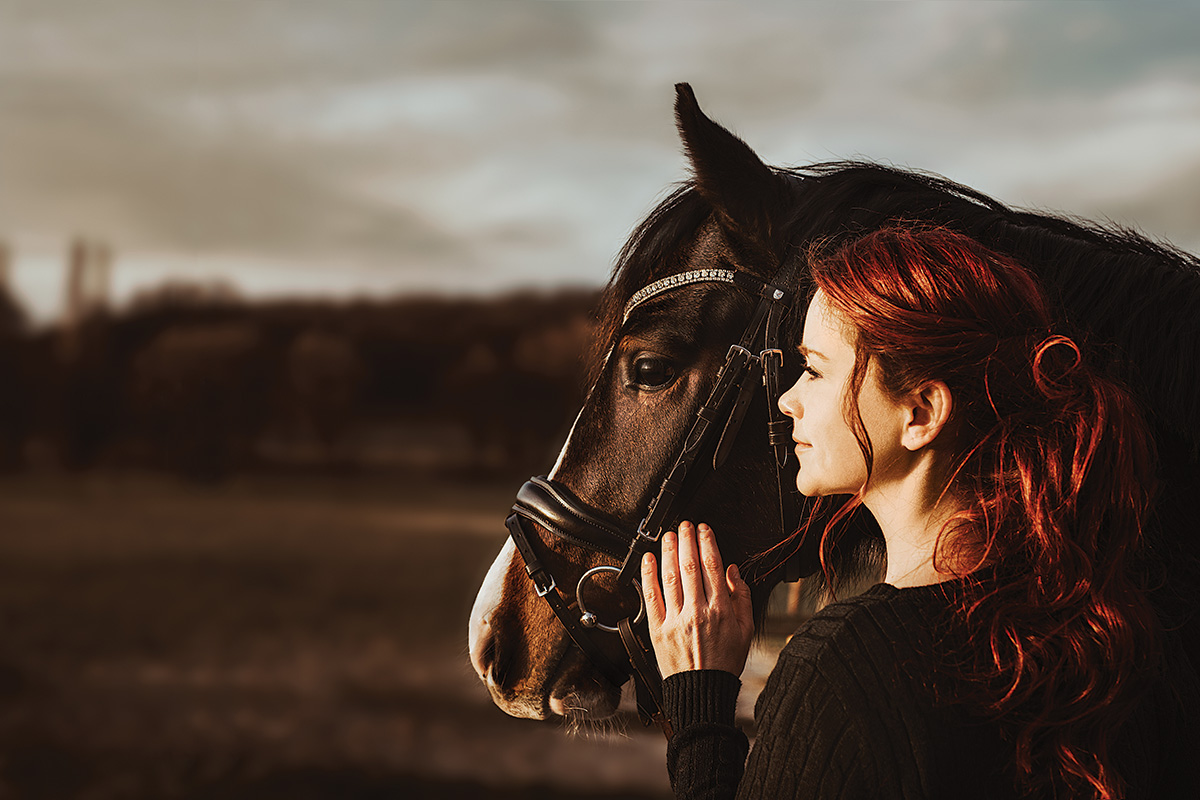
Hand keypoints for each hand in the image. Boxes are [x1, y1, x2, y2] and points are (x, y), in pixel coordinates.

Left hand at [640, 521, 753, 678]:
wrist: (702, 691)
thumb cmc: (724, 663)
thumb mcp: (746, 630)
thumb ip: (742, 597)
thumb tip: (734, 570)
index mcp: (721, 610)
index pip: (713, 567)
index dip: (707, 543)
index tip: (704, 530)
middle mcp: (698, 612)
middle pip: (691, 566)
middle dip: (687, 540)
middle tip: (685, 525)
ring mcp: (676, 620)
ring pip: (671, 577)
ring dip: (669, 551)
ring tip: (669, 536)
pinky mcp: (658, 629)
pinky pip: (651, 596)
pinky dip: (648, 575)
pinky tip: (648, 559)